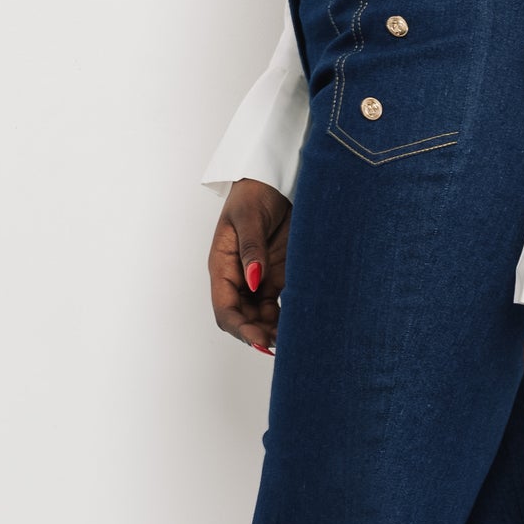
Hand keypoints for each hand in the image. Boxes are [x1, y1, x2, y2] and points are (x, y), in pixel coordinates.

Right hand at [209, 179, 291, 354]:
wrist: (276, 179)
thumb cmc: (254, 192)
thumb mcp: (249, 217)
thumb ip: (251, 249)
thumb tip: (253, 281)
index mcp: (222, 265)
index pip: (224, 308)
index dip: (240, 328)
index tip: (259, 340)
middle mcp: (238, 277)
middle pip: (242, 318)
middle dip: (258, 335)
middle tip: (283, 344)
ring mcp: (258, 278)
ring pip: (261, 317)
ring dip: (273, 331)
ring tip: (295, 340)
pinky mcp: (278, 276)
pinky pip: (279, 305)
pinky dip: (286, 318)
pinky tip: (301, 325)